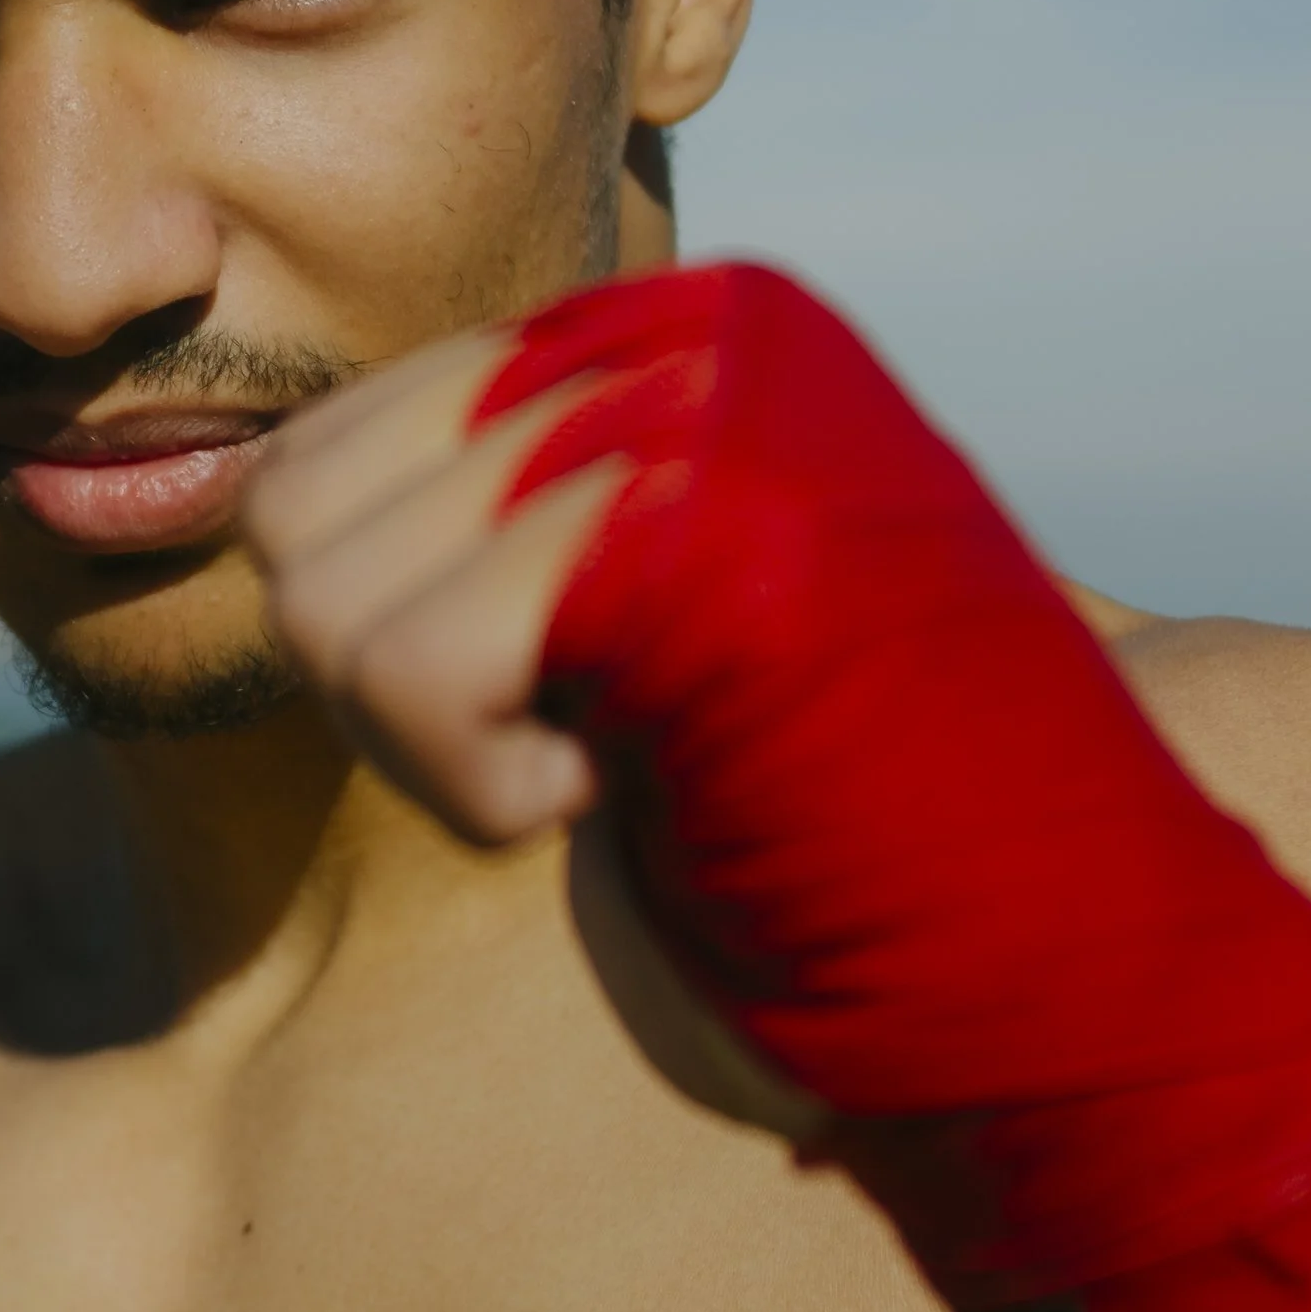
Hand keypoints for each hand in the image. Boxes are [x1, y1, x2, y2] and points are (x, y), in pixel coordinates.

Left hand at [275, 262, 1310, 1311]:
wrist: (1058, 982)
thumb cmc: (822, 838)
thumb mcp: (631, 613)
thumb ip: (493, 511)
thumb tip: (251, 490)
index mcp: (673, 329)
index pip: (331, 440)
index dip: (378, 628)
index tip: (546, 706)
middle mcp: (679, 333)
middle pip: (299, 506)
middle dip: (380, 689)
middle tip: (559, 755)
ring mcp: (696, 412)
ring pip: (327, 587)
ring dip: (432, 748)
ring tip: (607, 770)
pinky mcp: (699, 528)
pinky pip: (411, 660)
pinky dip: (476, 789)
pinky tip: (616, 801)